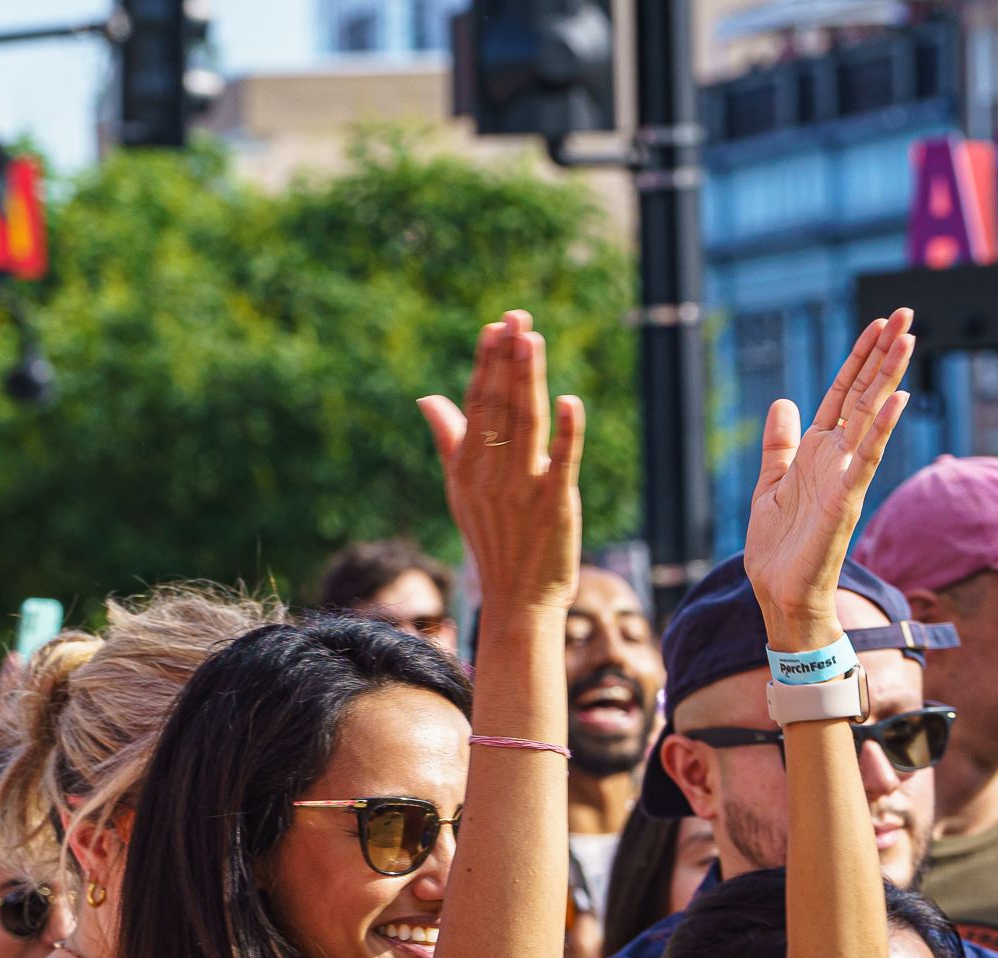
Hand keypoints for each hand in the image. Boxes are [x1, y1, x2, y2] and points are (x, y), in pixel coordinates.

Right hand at [417, 310, 585, 617]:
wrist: (517, 599)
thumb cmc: (491, 539)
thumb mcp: (461, 490)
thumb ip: (449, 440)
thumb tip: (428, 398)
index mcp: (468, 467)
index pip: (476, 405)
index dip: (486, 364)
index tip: (495, 327)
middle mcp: (491, 474)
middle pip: (500, 407)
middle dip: (508, 361)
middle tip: (517, 318)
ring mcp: (523, 489)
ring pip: (526, 424)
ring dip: (529, 381)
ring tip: (532, 340)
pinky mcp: (555, 504)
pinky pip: (562, 461)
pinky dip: (567, 432)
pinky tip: (569, 401)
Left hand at [742, 309, 915, 649]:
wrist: (780, 593)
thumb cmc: (779, 547)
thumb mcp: (769, 483)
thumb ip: (780, 444)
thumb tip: (783, 402)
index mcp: (818, 452)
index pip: (843, 393)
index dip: (858, 358)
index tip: (877, 322)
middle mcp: (837, 458)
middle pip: (863, 394)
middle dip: (882, 354)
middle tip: (905, 312)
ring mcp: (845, 477)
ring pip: (870, 418)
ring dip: (888, 377)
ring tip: (908, 338)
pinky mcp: (845, 501)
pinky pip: (866, 460)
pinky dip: (879, 430)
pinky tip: (895, 399)